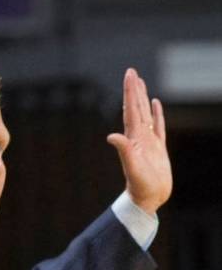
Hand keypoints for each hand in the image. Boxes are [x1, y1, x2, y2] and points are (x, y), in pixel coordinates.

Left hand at [106, 68, 171, 215]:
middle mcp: (139, 136)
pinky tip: (155, 104)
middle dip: (134, 89)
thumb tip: (111, 136)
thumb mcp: (132, 166)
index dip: (130, 91)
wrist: (147, 198)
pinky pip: (158, 126)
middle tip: (131, 71)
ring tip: (141, 83)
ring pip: (146, 113)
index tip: (130, 75)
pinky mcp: (158, 148)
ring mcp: (148, 141)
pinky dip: (157, 114)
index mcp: (133, 137)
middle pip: (136, 107)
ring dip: (143, 98)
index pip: (131, 109)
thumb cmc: (139, 185)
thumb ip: (123, 150)